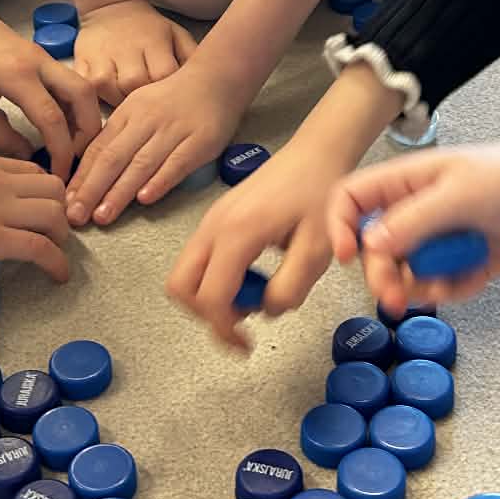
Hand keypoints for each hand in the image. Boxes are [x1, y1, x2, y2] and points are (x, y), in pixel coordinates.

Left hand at [0, 0, 101, 181]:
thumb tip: (27, 156)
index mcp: (17, 76)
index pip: (53, 119)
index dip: (61, 151)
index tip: (59, 174)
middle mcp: (40, 63)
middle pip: (84, 96)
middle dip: (87, 131)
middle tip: (75, 157)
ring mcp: (44, 57)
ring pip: (82, 86)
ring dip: (84, 116)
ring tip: (70, 144)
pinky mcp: (42, 56)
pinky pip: (69, 81)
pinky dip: (73, 105)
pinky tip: (61, 124)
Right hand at [0, 153, 72, 278]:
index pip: (35, 172)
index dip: (47, 193)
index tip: (44, 211)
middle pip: (55, 190)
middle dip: (61, 213)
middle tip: (53, 234)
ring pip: (55, 215)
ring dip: (61, 238)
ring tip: (54, 254)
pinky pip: (39, 248)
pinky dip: (57, 263)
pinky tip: (58, 275)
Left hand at [66, 62, 244, 226]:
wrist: (217, 80)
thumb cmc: (173, 101)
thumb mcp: (139, 109)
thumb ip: (118, 138)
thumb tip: (89, 174)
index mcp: (127, 115)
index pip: (98, 149)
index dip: (81, 178)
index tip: (66, 202)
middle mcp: (146, 122)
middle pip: (113, 158)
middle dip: (91, 189)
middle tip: (75, 216)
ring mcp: (173, 131)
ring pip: (141, 164)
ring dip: (119, 192)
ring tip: (102, 216)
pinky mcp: (200, 141)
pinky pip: (177, 162)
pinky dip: (160, 181)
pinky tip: (144, 199)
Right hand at [74, 0, 197, 105]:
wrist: (111, 10)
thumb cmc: (149, 29)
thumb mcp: (176, 36)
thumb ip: (192, 57)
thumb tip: (211, 80)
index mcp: (154, 43)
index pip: (163, 78)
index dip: (168, 94)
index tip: (171, 101)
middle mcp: (127, 51)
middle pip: (136, 90)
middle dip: (145, 103)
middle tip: (151, 107)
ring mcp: (102, 60)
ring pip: (112, 95)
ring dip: (122, 105)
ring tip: (131, 104)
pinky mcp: (82, 67)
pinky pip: (90, 94)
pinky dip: (100, 101)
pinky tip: (110, 100)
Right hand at [166, 137, 361, 352]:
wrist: (315, 154)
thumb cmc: (319, 194)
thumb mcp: (317, 249)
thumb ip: (290, 289)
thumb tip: (266, 310)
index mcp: (237, 233)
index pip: (209, 297)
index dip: (224, 330)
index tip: (246, 344)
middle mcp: (213, 225)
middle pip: (180, 287)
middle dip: (206, 315)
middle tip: (242, 322)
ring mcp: (210, 220)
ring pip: (184, 273)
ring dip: (210, 296)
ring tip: (252, 295)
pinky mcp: (215, 218)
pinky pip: (199, 259)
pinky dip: (216, 278)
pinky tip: (252, 275)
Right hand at [326, 140, 499, 320]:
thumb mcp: (456, 195)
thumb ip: (410, 221)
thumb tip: (368, 246)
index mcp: (406, 180)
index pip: (352, 198)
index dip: (340, 225)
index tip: (346, 257)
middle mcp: (415, 210)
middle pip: (374, 248)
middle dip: (382, 273)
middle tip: (394, 297)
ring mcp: (438, 239)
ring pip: (405, 272)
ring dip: (417, 286)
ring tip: (443, 287)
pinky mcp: (461, 263)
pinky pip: (440, 285)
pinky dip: (451, 288)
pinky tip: (473, 279)